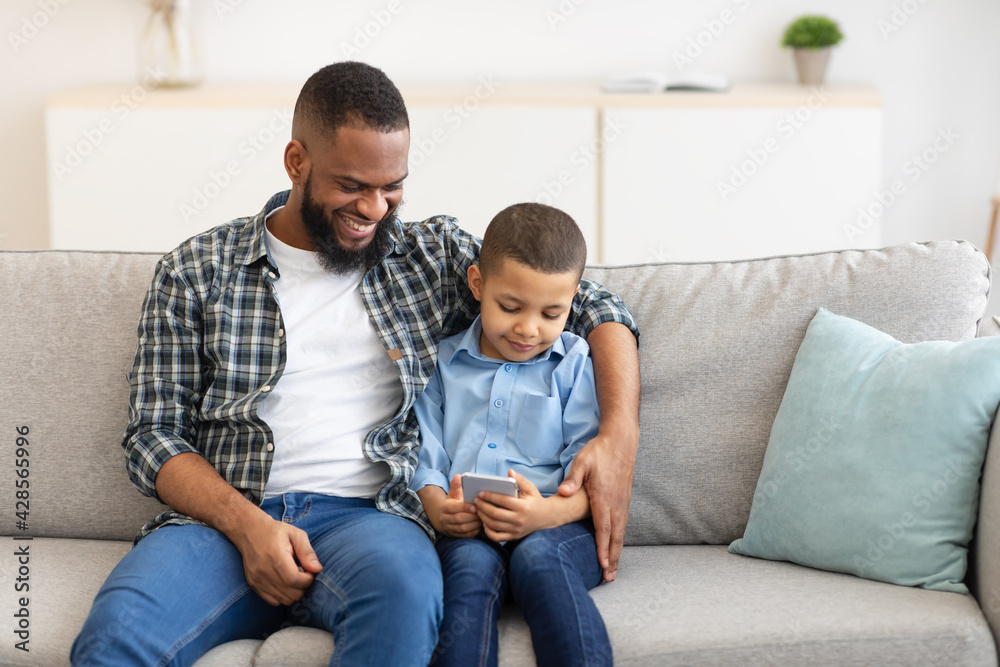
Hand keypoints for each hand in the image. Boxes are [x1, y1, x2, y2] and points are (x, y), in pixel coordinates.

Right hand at [233, 513, 322, 606]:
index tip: (310, 571)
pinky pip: (273, 602)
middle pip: (291, 594)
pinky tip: (284, 581)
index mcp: (275, 556)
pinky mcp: (253, 585)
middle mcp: (264, 571)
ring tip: (293, 576)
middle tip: (302, 572)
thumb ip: (307, 552)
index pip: (295, 580)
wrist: (249, 531)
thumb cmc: (276, 531)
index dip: (308, 579)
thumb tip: (317, 569)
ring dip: (294, 591)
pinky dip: (283, 595)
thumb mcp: (296, 534)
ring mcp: (257, 580)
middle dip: (303, 586)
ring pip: (284, 600)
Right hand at [427, 475, 480, 537]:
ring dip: (475, 523)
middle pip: (459, 519)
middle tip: (483, 512)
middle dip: (472, 516)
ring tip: (483, 518)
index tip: (475, 506)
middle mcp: (445, 519)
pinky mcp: (456, 536)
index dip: (465, 507)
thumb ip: (456, 486)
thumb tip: (458, 476)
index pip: (454, 508)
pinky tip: (481, 525)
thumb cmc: (452, 504)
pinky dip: (475, 530)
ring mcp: (450, 529)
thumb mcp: (452, 494)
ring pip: (463, 528)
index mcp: (445, 508)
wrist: (443, 519)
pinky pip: (466, 535)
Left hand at [476, 471, 546, 541]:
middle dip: (483, 506)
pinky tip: (485, 523)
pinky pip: (497, 537)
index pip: (503, 501)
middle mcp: (519, 520)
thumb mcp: (530, 488)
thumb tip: (510, 471)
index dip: (490, 496)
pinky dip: (488, 531)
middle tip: (476, 501)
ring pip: (494, 525)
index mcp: (523, 507)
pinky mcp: (514, 537)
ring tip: (478, 509)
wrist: (546, 517)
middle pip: (495, 514)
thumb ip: (520, 479)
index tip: (480, 492)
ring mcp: (516, 530)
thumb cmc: (535, 500)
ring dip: (483, 517)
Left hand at [558, 432, 635, 580]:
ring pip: (620, 533)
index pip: (603, 528)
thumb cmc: (599, 452)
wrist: (621, 442)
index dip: (602, 547)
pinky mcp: (624, 501)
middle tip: (609, 577)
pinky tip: (615, 549)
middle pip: (615, 537)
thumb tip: (562, 492)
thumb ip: (573, 479)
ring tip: (612, 570)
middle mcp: (616, 504)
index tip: (601, 564)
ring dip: (616, 552)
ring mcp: (622, 503)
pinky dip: (619, 541)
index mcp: (604, 497)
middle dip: (611, 558)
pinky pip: (622, 526)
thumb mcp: (582, 462)